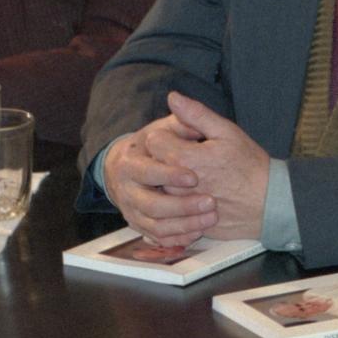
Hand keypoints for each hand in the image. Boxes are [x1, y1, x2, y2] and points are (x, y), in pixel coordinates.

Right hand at [103, 126, 217, 244]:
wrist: (138, 168)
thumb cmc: (161, 144)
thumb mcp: (170, 127)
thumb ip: (180, 119)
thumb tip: (178, 98)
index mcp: (130, 161)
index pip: (147, 171)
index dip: (170, 174)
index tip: (195, 176)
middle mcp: (127, 188)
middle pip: (150, 204)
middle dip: (181, 205)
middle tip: (210, 202)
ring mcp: (132, 210)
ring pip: (155, 225)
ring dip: (184, 224)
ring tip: (210, 218)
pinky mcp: (141, 225)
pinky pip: (157, 238)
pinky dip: (177, 238)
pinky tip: (197, 232)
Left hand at [144, 92, 269, 240]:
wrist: (269, 203)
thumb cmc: (250, 166)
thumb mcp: (228, 132)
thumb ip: (197, 114)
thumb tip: (173, 97)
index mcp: (185, 158)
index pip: (154, 141)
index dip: (168, 135)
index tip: (185, 138)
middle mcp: (177, 185)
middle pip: (154, 165)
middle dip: (168, 157)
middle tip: (192, 157)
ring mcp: (181, 207)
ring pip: (161, 189)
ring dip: (172, 181)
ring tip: (197, 177)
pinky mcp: (187, 222)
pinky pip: (171, 210)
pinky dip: (179, 202)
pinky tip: (199, 195)